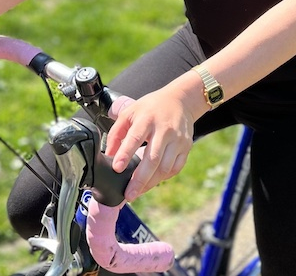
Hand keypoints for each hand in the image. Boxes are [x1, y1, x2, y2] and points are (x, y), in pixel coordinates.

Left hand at [104, 86, 195, 200]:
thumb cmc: (152, 108)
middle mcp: (164, 129)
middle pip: (152, 159)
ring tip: (137, 192)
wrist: (181, 100)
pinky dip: (163, 177)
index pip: (135, 137)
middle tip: (128, 195)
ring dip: (150, 183)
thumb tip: (109, 155)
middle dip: (139, 180)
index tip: (116, 168)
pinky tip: (153, 181)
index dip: (125, 154)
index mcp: (147, 118)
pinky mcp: (186, 147)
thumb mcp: (131, 112)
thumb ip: (117, 132)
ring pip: (164, 168)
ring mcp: (178, 139)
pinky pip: (175, 168)